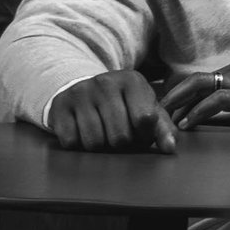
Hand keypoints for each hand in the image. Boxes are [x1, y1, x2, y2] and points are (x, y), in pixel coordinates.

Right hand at [47, 70, 177, 153]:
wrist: (84, 90)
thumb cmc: (122, 105)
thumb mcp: (145, 109)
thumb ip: (162, 128)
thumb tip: (170, 148)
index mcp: (132, 80)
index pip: (145, 120)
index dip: (144, 135)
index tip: (139, 131)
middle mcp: (105, 82)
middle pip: (120, 137)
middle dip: (121, 144)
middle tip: (118, 134)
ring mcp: (80, 92)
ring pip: (95, 143)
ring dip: (100, 147)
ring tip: (101, 133)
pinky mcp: (60, 106)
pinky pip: (72, 142)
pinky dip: (78, 144)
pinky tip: (82, 131)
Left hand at [158, 59, 229, 132]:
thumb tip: (208, 117)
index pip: (202, 79)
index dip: (181, 94)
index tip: (166, 109)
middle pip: (195, 79)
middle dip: (172, 96)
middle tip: (155, 113)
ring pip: (201, 86)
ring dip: (179, 104)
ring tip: (164, 120)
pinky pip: (217, 100)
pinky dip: (198, 112)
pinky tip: (188, 123)